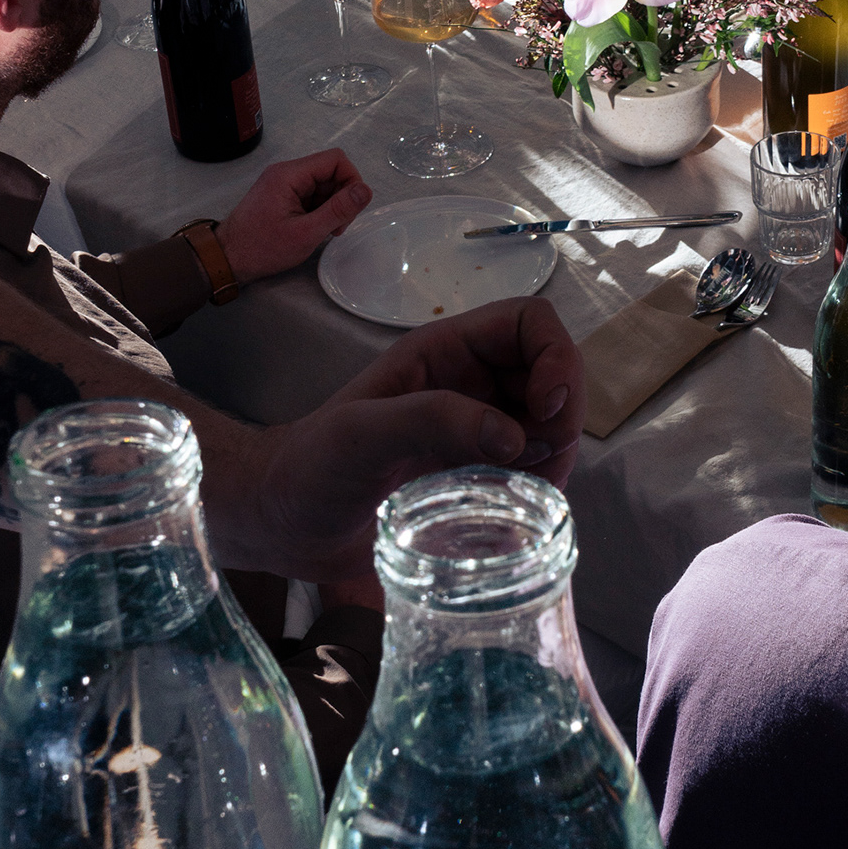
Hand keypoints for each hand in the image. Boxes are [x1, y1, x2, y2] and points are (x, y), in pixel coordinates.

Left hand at [218, 152, 371, 285]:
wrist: (227, 258)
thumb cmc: (263, 248)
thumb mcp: (306, 233)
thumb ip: (338, 210)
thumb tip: (366, 191)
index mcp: (290, 174)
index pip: (336, 159)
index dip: (351, 180)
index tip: (350, 210)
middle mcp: (287, 172)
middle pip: (330, 171)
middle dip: (342, 198)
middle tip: (336, 227)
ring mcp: (283, 183)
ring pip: (323, 185)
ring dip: (332, 206)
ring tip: (324, 231)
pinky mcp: (282, 195)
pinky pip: (311, 194)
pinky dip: (320, 210)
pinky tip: (314, 229)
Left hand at [244, 299, 584, 598]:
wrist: (285, 525)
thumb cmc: (309, 468)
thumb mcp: (359, 436)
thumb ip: (431, 422)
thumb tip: (513, 436)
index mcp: (444, 353)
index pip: (530, 323)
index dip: (555, 356)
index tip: (547, 411)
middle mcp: (470, 386)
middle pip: (554, 376)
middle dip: (563, 418)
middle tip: (539, 465)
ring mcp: (477, 432)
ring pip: (552, 429)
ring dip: (556, 460)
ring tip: (520, 497)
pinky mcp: (478, 477)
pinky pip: (534, 473)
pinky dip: (539, 492)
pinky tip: (512, 518)